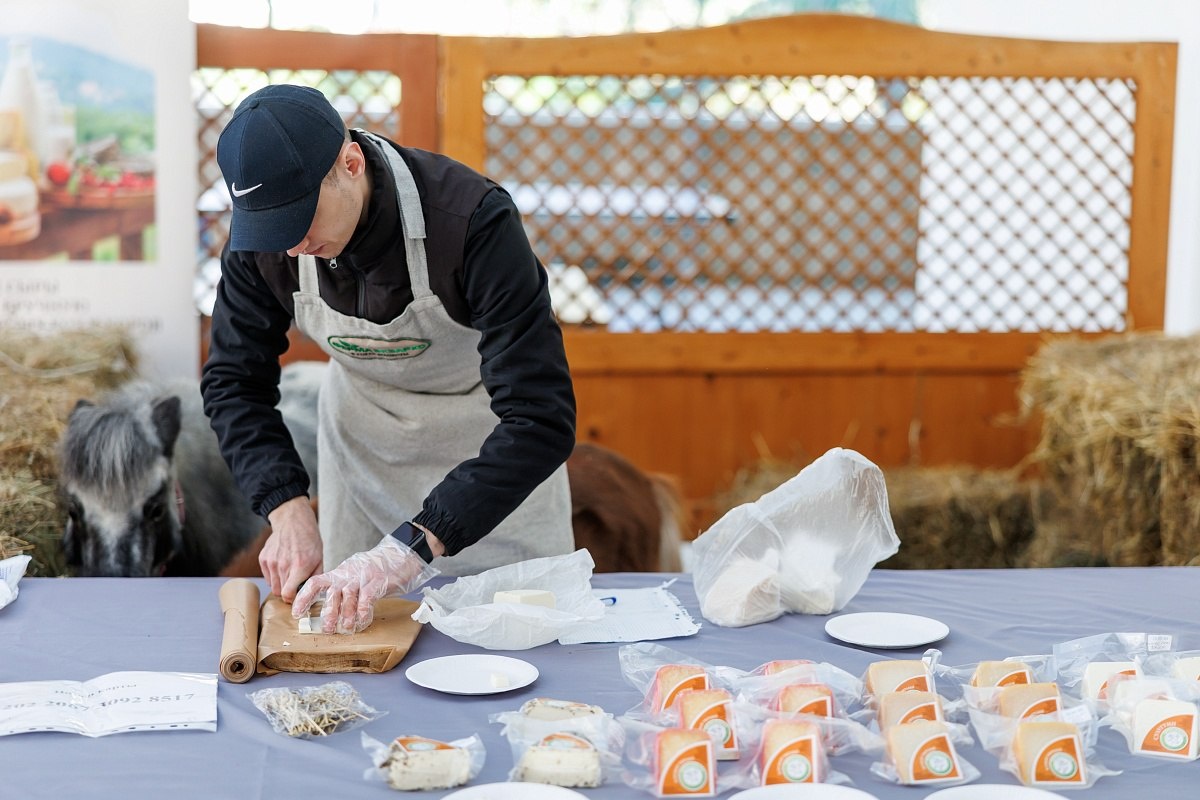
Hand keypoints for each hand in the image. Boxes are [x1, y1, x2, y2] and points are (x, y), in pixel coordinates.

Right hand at [262, 496, 322, 601]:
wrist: (293, 521)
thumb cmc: (309, 540)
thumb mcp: (319, 558)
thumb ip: (315, 578)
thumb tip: (313, 593)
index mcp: (299, 567)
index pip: (287, 595)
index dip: (292, 599)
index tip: (297, 597)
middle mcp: (283, 565)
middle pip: (280, 593)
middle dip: (288, 592)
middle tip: (295, 584)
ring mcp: (271, 561)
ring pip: (273, 586)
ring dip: (281, 584)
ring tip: (289, 573)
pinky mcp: (263, 558)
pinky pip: (267, 576)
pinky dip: (274, 575)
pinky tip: (282, 565)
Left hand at [291, 536, 438, 633]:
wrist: (400, 555)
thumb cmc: (376, 569)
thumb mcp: (353, 574)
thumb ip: (341, 587)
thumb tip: (328, 607)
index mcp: (339, 573)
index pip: (315, 582)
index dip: (304, 598)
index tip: (296, 613)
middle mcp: (348, 574)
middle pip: (332, 593)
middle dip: (328, 613)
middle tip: (327, 629)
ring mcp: (363, 577)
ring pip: (348, 597)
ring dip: (346, 615)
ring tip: (345, 628)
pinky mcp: (377, 582)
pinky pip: (367, 599)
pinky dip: (363, 613)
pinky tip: (363, 622)